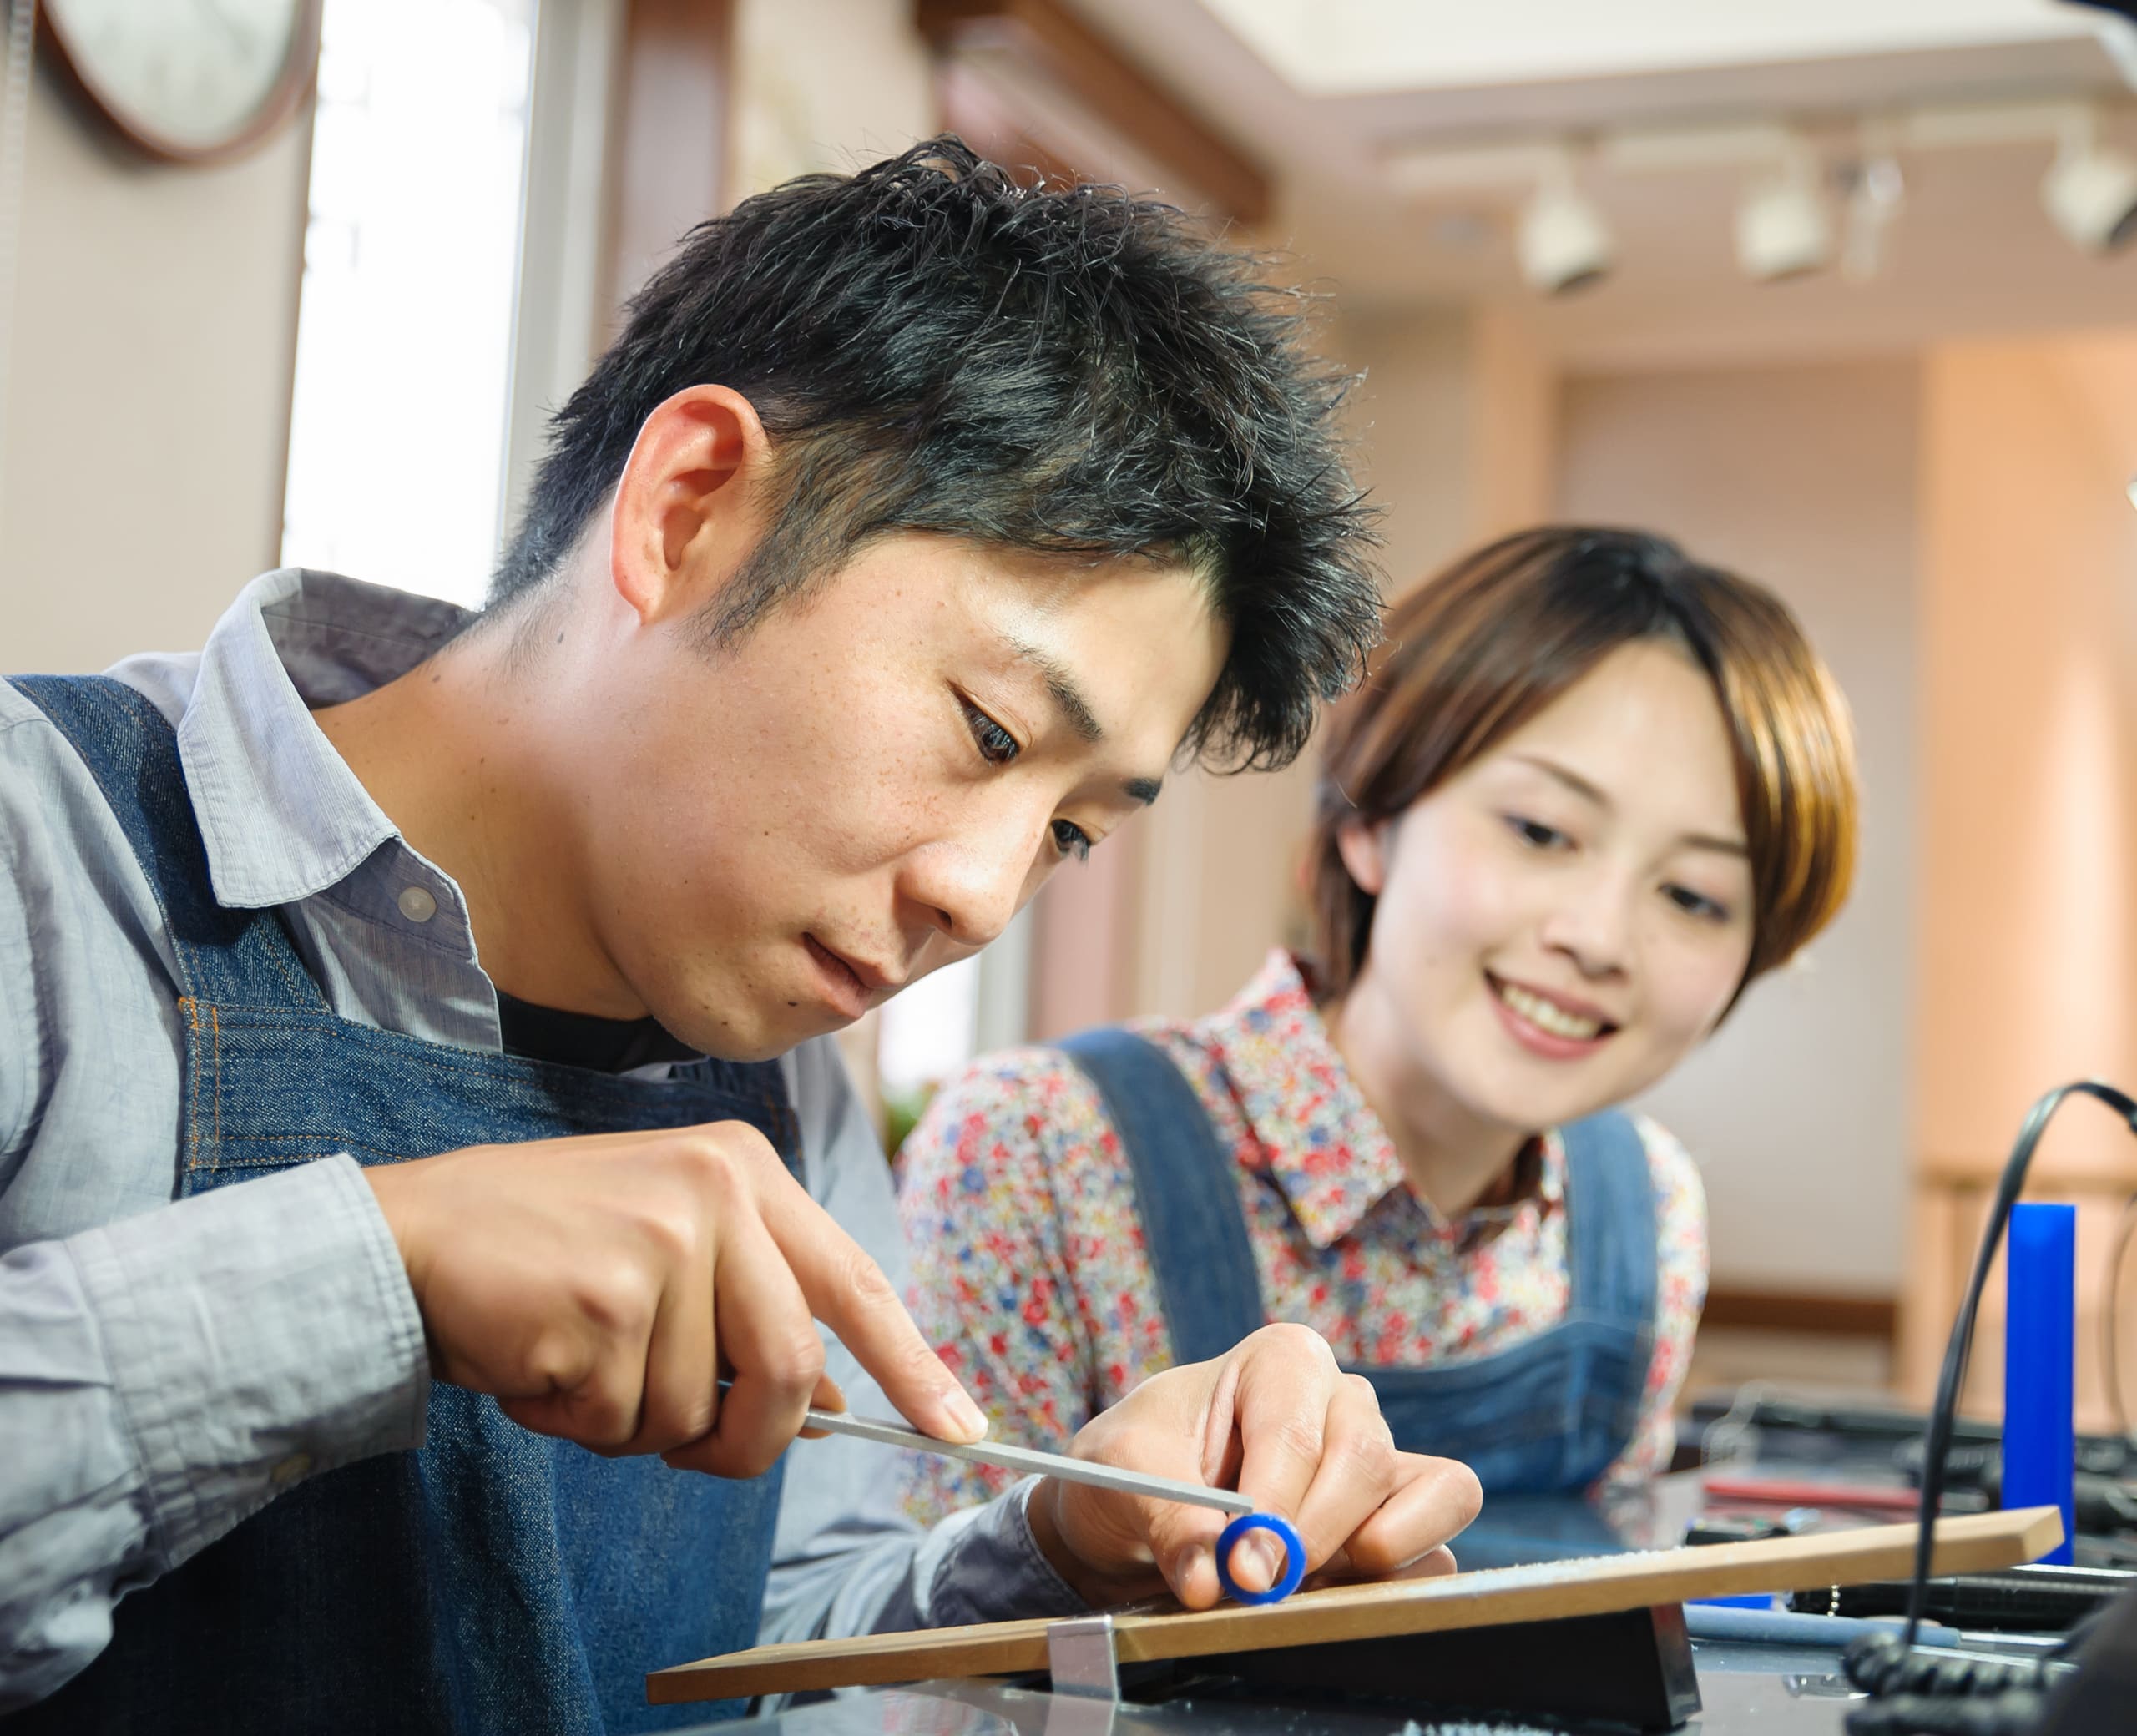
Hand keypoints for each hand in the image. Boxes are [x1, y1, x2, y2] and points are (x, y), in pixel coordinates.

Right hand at [363, 1121, 985, 1475]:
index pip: (854, 1282)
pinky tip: (537, 1361)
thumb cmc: (542, 1246)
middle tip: (697, 1453)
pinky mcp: (607, 1302)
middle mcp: (718, 1192)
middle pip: (793, 1369)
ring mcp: (665, 1244)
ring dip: (633, 1424)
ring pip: (697, 1411)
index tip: (958, 1429)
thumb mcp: (670, 1241)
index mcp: (745, 1169)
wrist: (409, 1233)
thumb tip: (837, 1400)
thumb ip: (754, 1301)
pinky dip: (575, 1421)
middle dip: (749, 1441)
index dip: (911, 1365)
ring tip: (577, 1359)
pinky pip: (623, 1422)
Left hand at [1025, 1323, 1480, 1607]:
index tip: (1244, 1570)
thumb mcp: (1125, 1474)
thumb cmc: (1138, 1464)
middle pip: (1368, 1462)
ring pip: (1433, 1499)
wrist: (1141, 1505)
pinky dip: (1393, 1589)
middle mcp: (1345, 1401)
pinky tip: (1325, 1597)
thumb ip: (1170, 1521)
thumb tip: (1213, 1579)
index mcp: (1284, 1361)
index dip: (1275, 1509)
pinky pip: (1438, 1554)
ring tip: (1300, 1585)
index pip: (1296, 1434)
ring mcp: (1384, 1462)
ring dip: (1371, 1562)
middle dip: (1317, 1538)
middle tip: (1263, 1588)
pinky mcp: (1404, 1524)